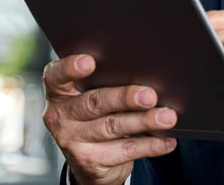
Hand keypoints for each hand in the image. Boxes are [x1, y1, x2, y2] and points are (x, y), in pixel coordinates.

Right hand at [42, 53, 178, 184]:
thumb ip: (103, 83)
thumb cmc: (94, 116)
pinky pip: (125, 151)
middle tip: (149, 95)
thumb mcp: (88, 98)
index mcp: (58, 92)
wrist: (88, 162)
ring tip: (166, 117)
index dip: (70, 68)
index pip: (56, 76)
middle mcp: (60, 116)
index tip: (90, 61)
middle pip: (94, 102)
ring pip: (113, 127)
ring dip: (143, 121)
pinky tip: (166, 140)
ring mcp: (72, 141)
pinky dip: (150, 145)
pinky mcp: (90, 162)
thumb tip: (144, 76)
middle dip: (124, 98)